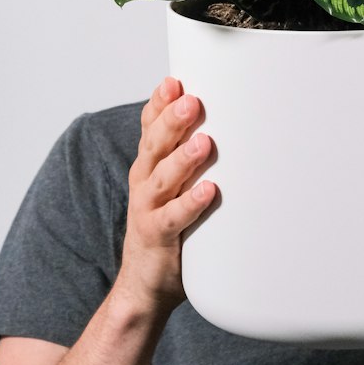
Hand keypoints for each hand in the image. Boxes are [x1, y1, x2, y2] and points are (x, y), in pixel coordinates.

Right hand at [115, 77, 216, 315]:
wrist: (145, 282)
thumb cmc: (167, 226)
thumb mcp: (172, 184)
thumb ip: (187, 153)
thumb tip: (218, 119)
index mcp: (149, 164)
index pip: (150, 126)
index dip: (159, 103)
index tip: (175, 81)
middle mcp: (144, 181)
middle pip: (155, 145)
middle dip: (172, 121)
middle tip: (193, 101)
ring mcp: (148, 208)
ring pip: (163, 178)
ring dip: (183, 159)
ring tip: (205, 143)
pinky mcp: (157, 236)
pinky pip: (173, 218)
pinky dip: (190, 203)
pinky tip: (208, 191)